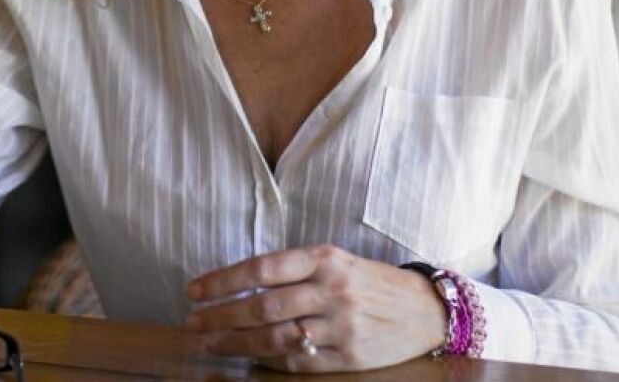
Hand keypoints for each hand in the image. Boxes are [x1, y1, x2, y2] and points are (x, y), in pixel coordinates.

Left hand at [184, 245, 447, 372]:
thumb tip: (238, 286)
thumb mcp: (336, 260)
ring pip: (277, 336)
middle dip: (221, 315)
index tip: (194, 291)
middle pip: (263, 305)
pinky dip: (270, 360)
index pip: (262, 268)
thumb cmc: (369, 281)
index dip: (223, 280)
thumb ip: (293, 270)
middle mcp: (332, 289)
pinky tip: (250, 358)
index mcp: (324, 258)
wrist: (425, 309)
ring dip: (237, 342)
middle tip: (193, 322)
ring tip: (212, 342)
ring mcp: (342, 325)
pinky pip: (300, 360)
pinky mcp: (350, 355)